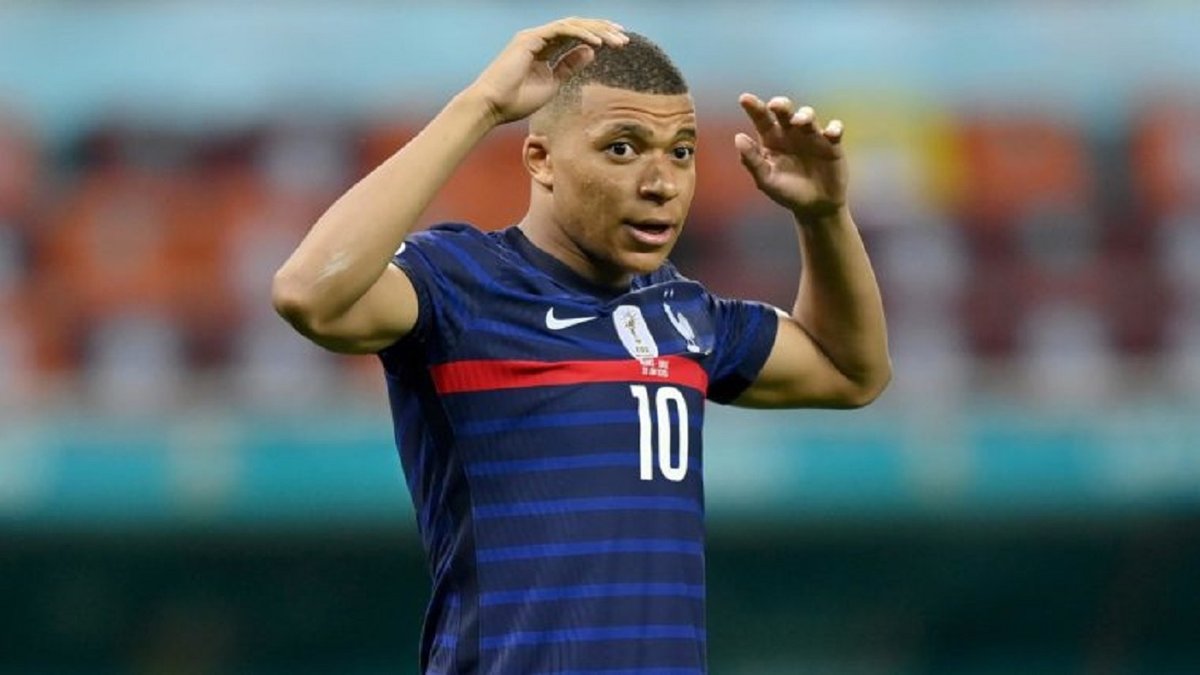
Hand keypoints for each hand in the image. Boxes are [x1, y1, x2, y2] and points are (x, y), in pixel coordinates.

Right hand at [466, 18, 628, 125]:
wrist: (493, 106)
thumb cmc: (516, 100)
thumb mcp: (552, 83)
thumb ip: (569, 66)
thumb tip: (591, 52)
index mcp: (544, 49)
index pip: (575, 36)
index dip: (597, 36)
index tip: (618, 42)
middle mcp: (540, 38)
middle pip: (577, 26)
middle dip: (602, 29)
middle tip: (624, 37)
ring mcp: (534, 36)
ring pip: (572, 25)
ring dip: (596, 31)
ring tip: (616, 40)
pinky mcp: (530, 39)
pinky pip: (561, 30)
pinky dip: (581, 35)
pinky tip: (597, 44)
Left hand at [735, 93, 847, 219]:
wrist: (815, 207)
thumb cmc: (787, 193)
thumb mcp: (766, 180)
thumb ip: (752, 160)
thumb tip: (738, 137)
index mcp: (771, 140)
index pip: (762, 119)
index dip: (754, 107)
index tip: (744, 98)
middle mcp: (790, 133)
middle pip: (784, 112)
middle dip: (781, 105)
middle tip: (776, 105)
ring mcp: (811, 136)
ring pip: (808, 116)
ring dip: (805, 115)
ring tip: (800, 122)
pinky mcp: (831, 144)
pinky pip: (835, 130)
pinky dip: (834, 128)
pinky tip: (831, 133)